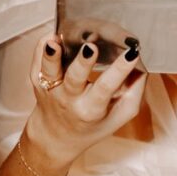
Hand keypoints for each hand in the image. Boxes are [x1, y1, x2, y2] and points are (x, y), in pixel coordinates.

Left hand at [22, 36, 146, 174]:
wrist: (56, 137)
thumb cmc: (93, 124)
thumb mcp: (120, 115)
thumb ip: (134, 90)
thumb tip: (140, 62)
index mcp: (91, 110)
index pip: (106, 88)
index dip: (120, 70)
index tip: (132, 53)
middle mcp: (69, 99)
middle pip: (75, 78)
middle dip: (83, 62)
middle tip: (91, 47)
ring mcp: (50, 89)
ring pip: (49, 70)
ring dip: (52, 55)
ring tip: (56, 42)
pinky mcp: (36, 80)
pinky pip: (36, 60)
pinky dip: (41, 47)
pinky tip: (51, 37)